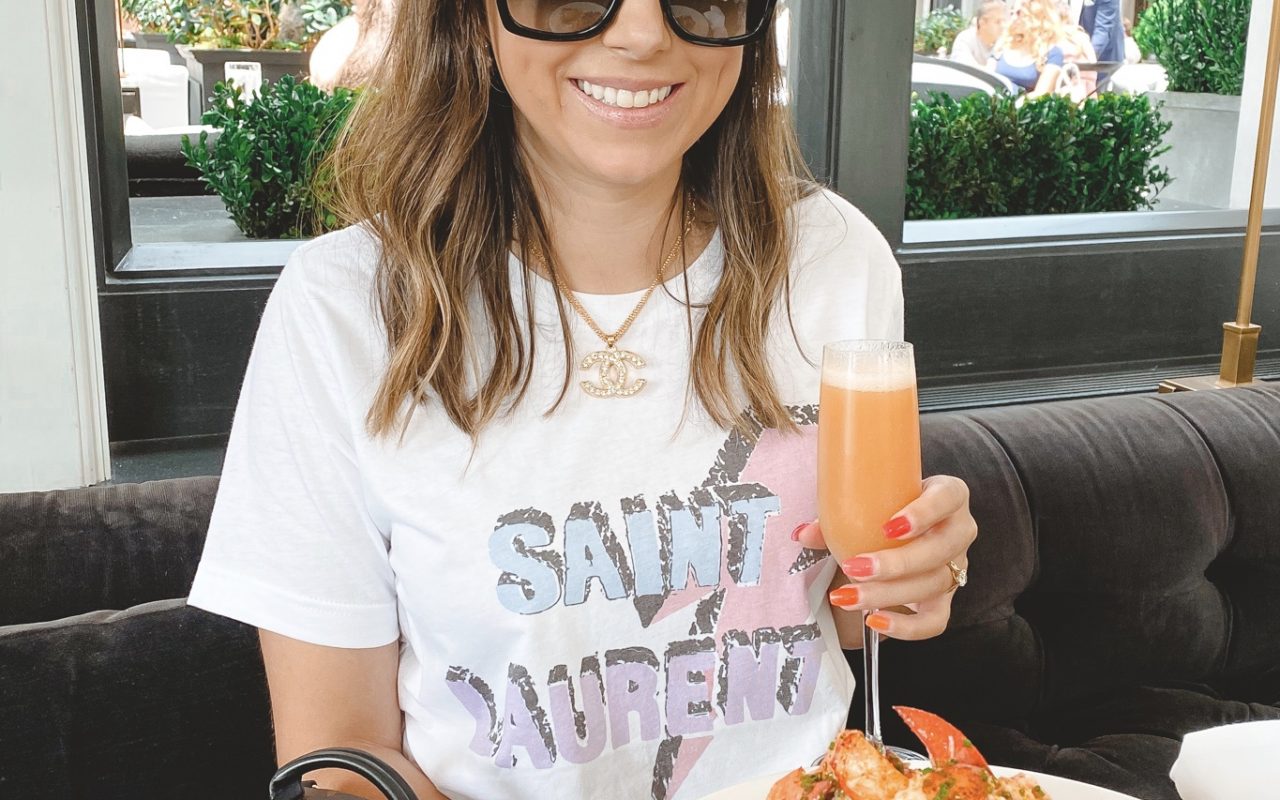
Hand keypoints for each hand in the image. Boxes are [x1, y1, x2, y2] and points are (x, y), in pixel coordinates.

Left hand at [795, 475, 976, 643]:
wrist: (906, 526)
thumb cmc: (889, 506)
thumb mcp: (870, 502)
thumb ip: (837, 515)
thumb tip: (801, 534)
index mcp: (949, 495)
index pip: (948, 498)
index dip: (923, 513)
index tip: (889, 526)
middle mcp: (959, 530)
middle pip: (938, 550)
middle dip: (895, 564)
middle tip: (853, 567)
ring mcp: (957, 566)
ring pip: (933, 585)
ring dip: (887, 594)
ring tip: (848, 596)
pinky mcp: (947, 598)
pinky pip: (935, 621)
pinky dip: (906, 627)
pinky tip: (874, 621)